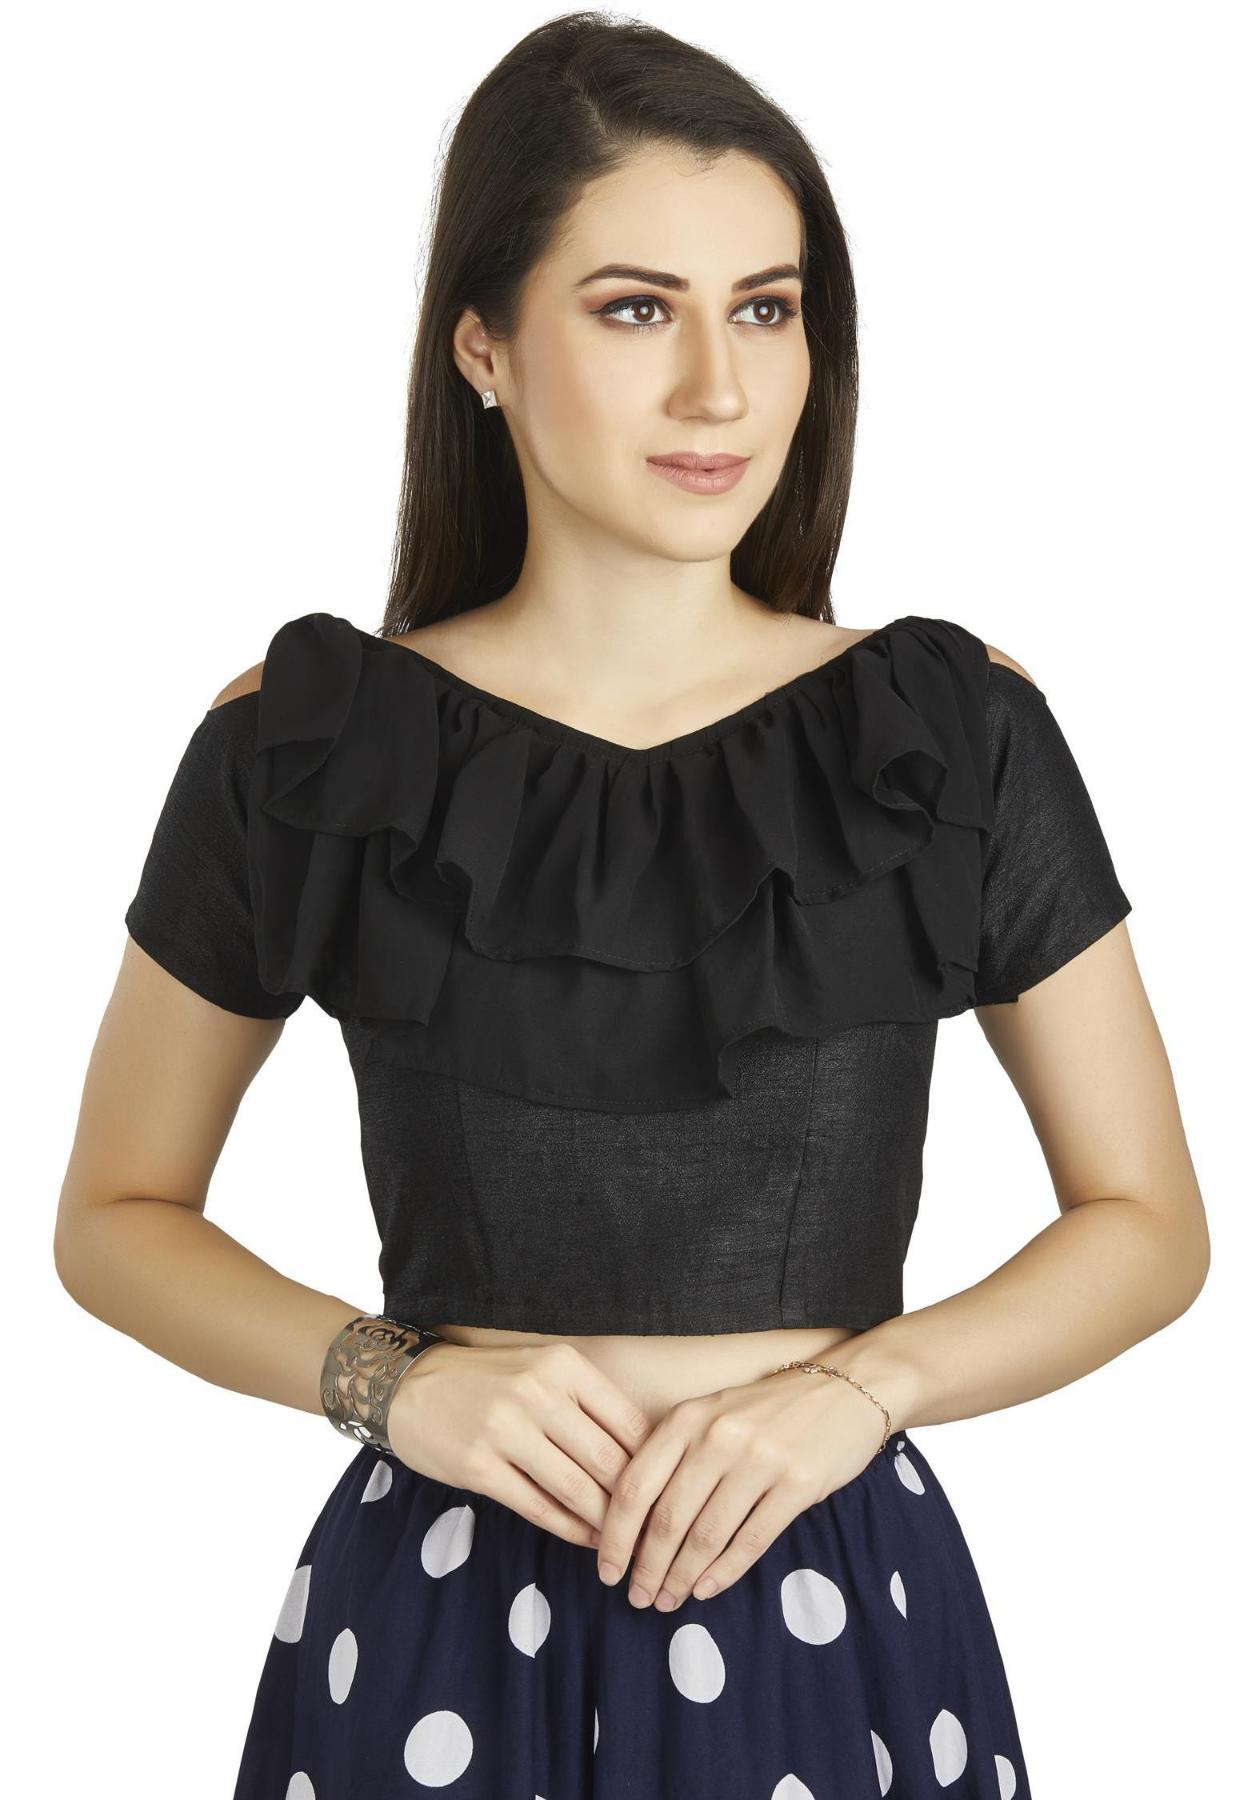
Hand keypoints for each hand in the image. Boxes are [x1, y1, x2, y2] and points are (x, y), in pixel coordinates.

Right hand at [386, 1338, 652, 1548]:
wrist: (409, 1386)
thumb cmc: (489, 1382)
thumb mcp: (542, 1371)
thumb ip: (588, 1404)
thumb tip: (646, 1454)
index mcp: (564, 1365)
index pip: (629, 1422)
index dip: (655, 1465)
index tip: (669, 1493)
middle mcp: (538, 1392)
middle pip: (608, 1460)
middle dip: (636, 1503)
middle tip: (656, 1532)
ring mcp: (506, 1429)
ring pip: (576, 1488)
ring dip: (606, 1523)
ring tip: (625, 1544)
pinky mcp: (479, 1465)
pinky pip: (538, 1506)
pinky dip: (569, 1529)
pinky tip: (586, 1540)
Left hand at [593, 1365, 886, 1609]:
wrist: (847, 1387)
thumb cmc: (770, 1408)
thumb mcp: (714, 1414)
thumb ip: (677, 1455)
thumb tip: (636, 1523)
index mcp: (688, 1418)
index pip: (635, 1486)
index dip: (615, 1536)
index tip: (606, 1570)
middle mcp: (718, 1437)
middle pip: (667, 1518)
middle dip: (647, 1567)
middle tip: (638, 1598)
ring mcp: (759, 1460)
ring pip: (706, 1535)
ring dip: (682, 1577)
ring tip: (669, 1600)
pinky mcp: (797, 1483)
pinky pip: (751, 1539)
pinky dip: (724, 1572)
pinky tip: (708, 1589)